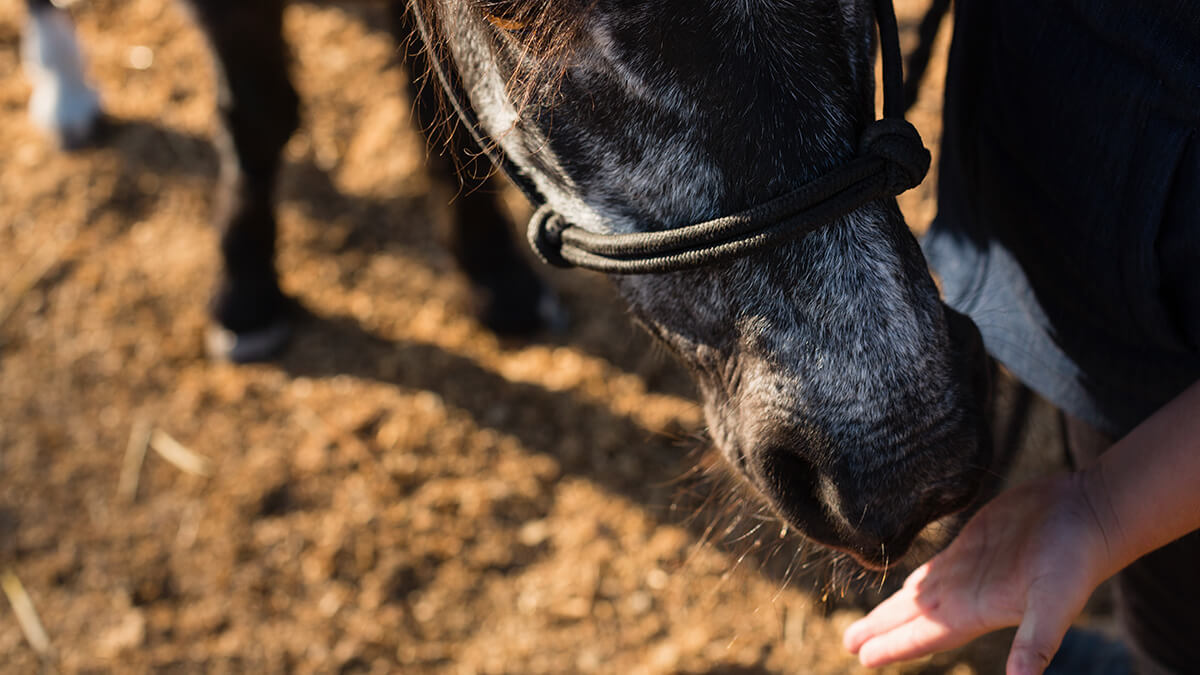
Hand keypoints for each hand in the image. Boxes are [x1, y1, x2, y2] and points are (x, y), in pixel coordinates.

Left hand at [843, 472, 1115, 674]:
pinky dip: (918, 577)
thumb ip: (1035, 643)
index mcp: (976, 610)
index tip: (861, 657)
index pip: (923, 636)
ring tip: (868, 620)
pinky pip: (936, 564)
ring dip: (895, 607)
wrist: (1093, 514)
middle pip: (913, 617)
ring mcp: (970, 567)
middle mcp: (967, 593)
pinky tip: (908, 582)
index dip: (892, 647)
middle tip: (847, 643)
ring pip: (920, 593)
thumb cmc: (1076, 558)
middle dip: (881, 630)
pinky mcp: (975, 541)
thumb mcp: (1054, 602)